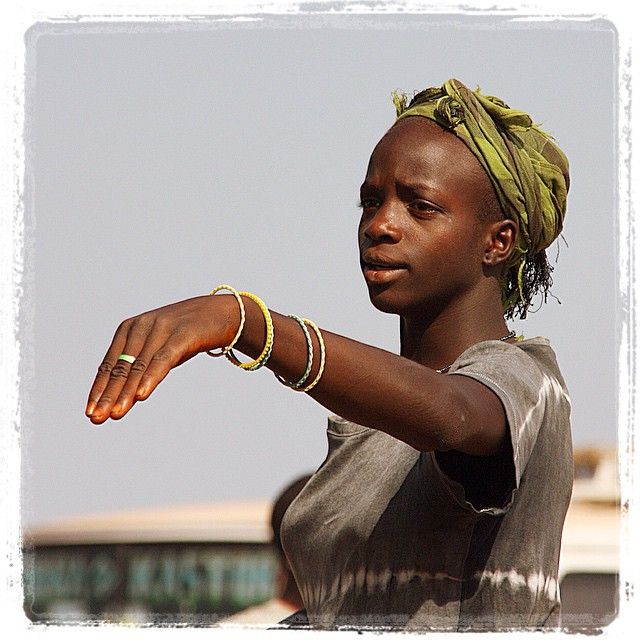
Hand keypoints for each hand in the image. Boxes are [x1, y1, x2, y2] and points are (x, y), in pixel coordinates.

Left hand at [85, 295, 235, 423]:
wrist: (222, 313)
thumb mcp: (159, 348)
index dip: (99, 389)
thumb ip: (141, 366)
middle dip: (107, 394)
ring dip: (126, 392)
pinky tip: (141, 395)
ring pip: (139, 366)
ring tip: (115, 414)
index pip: (109, 364)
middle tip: (96, 418)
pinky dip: (151, 377)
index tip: (90, 412)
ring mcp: (162, 329)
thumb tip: (122, 397)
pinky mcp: (182, 334)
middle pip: (121, 367)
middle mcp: (141, 326)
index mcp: (129, 329)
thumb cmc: (186, 335)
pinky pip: (163, 359)